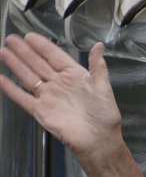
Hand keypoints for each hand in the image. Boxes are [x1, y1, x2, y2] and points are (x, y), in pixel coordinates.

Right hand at [0, 35, 122, 163]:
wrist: (98, 140)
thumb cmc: (104, 115)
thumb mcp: (104, 87)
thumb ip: (98, 66)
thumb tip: (99, 45)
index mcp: (74, 76)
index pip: (55, 56)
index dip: (42, 46)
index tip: (29, 36)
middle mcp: (59, 84)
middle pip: (38, 64)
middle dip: (24, 51)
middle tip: (10, 39)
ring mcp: (48, 97)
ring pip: (28, 76)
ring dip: (15, 64)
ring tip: (3, 51)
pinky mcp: (40, 110)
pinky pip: (22, 97)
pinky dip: (10, 89)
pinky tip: (0, 79)